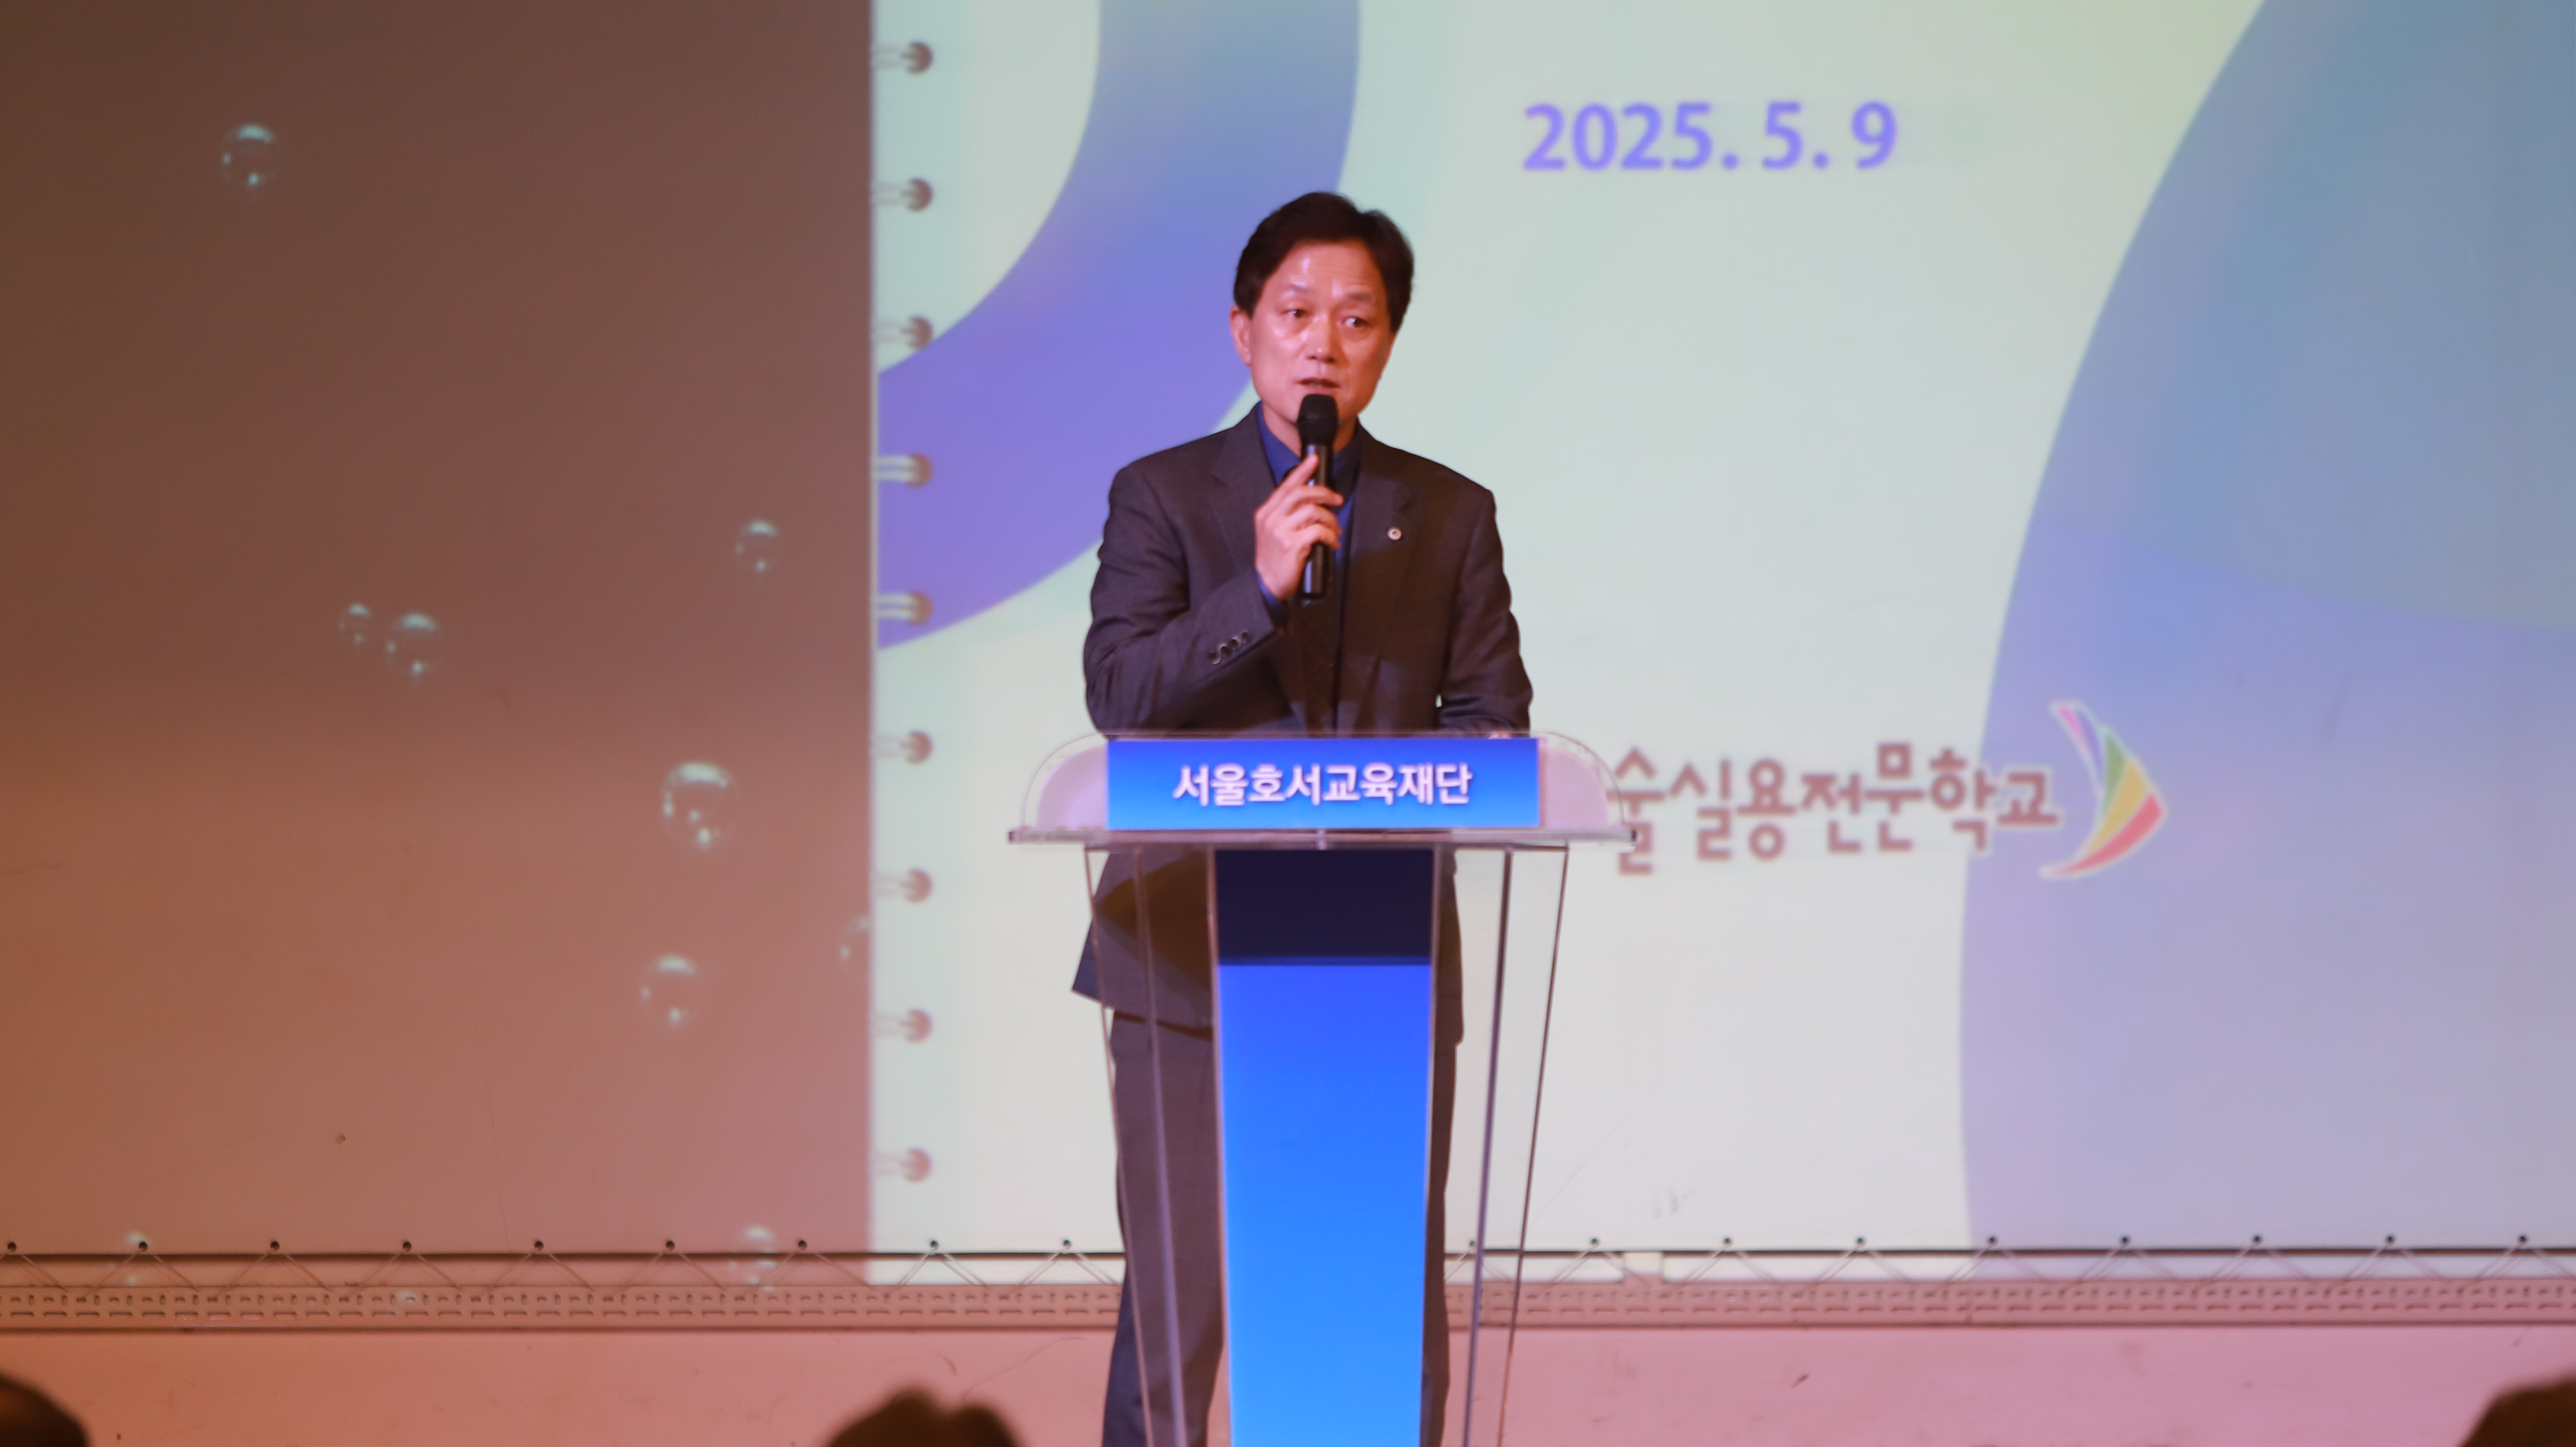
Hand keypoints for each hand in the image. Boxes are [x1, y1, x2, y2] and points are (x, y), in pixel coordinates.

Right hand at [1252, 452, 1341, 601]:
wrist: (1266, 585)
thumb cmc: (1274, 560)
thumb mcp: (1273, 533)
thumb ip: (1286, 516)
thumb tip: (1311, 503)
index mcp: (1266, 513)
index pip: (1285, 486)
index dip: (1301, 471)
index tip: (1314, 460)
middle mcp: (1271, 519)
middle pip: (1300, 493)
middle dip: (1323, 493)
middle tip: (1337, 499)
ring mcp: (1280, 531)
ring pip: (1312, 511)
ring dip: (1330, 519)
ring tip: (1335, 529)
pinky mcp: (1292, 545)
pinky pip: (1318, 531)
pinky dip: (1330, 535)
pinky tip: (1332, 543)